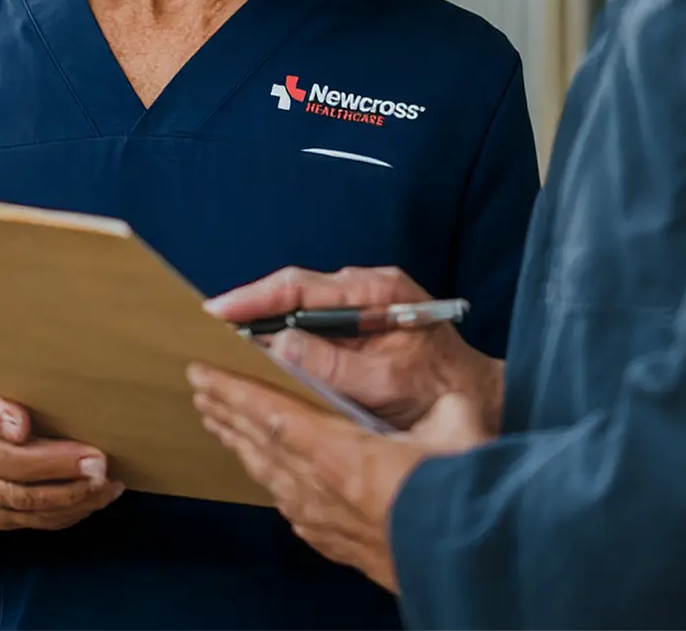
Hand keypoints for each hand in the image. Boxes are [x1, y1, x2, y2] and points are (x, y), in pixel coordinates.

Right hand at [0, 370, 125, 531]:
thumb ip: (16, 368)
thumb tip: (65, 352)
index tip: (23, 425)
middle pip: (5, 463)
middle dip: (53, 465)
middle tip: (96, 460)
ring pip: (21, 499)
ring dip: (67, 494)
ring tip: (103, 482)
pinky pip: (32, 520)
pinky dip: (69, 512)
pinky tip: (100, 496)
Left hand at [188, 365, 491, 591]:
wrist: (465, 572)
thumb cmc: (461, 505)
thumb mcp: (459, 435)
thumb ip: (447, 408)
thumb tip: (448, 394)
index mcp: (344, 458)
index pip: (274, 417)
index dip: (235, 392)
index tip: (204, 372)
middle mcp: (321, 492)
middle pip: (259, 445)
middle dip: (226, 412)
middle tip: (198, 387)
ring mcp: (323, 522)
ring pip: (268, 475)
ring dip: (239, 443)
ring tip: (217, 420)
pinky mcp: (333, 543)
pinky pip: (287, 503)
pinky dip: (268, 478)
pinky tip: (266, 475)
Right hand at [204, 267, 503, 431]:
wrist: (478, 399)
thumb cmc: (440, 392)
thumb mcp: (387, 385)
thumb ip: (334, 367)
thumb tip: (279, 348)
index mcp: (377, 290)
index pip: (302, 286)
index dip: (255, 298)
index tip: (218, 311)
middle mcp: (366, 287)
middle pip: (293, 291)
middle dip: (250, 309)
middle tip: (207, 328)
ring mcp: (362, 302)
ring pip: (298, 307)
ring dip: (264, 324)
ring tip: (222, 342)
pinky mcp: (358, 322)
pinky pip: (310, 323)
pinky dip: (283, 336)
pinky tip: (259, 355)